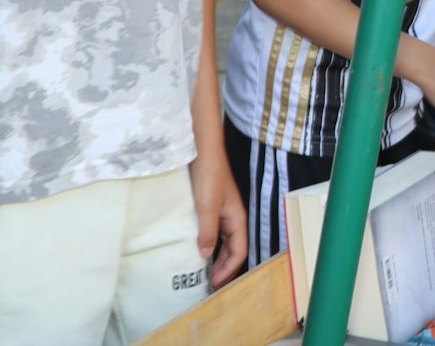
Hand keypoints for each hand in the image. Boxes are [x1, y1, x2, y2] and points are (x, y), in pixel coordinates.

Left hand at [190, 153, 247, 288]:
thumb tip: (205, 255)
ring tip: (202, 271)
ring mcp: (221, 211)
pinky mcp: (209, 205)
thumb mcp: (207, 207)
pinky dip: (207, 243)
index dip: (229, 269)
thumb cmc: (208, 176)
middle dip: (223, 267)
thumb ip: (208, 232)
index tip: (214, 283)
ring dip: (215, 256)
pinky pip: (212, 231)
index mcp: (237, 218)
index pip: (239, 251)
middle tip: (208, 284)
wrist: (201, 149)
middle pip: (232, 248)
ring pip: (222, 240)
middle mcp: (231, 217)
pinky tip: (194, 247)